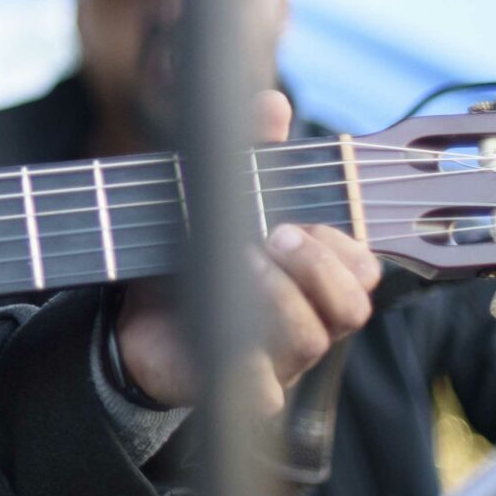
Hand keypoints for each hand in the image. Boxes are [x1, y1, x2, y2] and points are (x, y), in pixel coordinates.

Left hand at [113, 91, 381, 412]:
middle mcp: (307, 318)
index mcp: (313, 277)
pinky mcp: (239, 388)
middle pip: (352, 306)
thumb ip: (250, 151)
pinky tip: (223, 334)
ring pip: (311, 340)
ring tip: (240, 263)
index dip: (342, 246)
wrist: (133, 314)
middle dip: (320, 268)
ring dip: (279, 297)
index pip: (362, 267)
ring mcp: (278, 358)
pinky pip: (263, 392)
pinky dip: (247, 367)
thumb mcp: (217, 195)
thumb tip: (272, 102)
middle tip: (274, 236)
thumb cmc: (193, 254)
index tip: (296, 221)